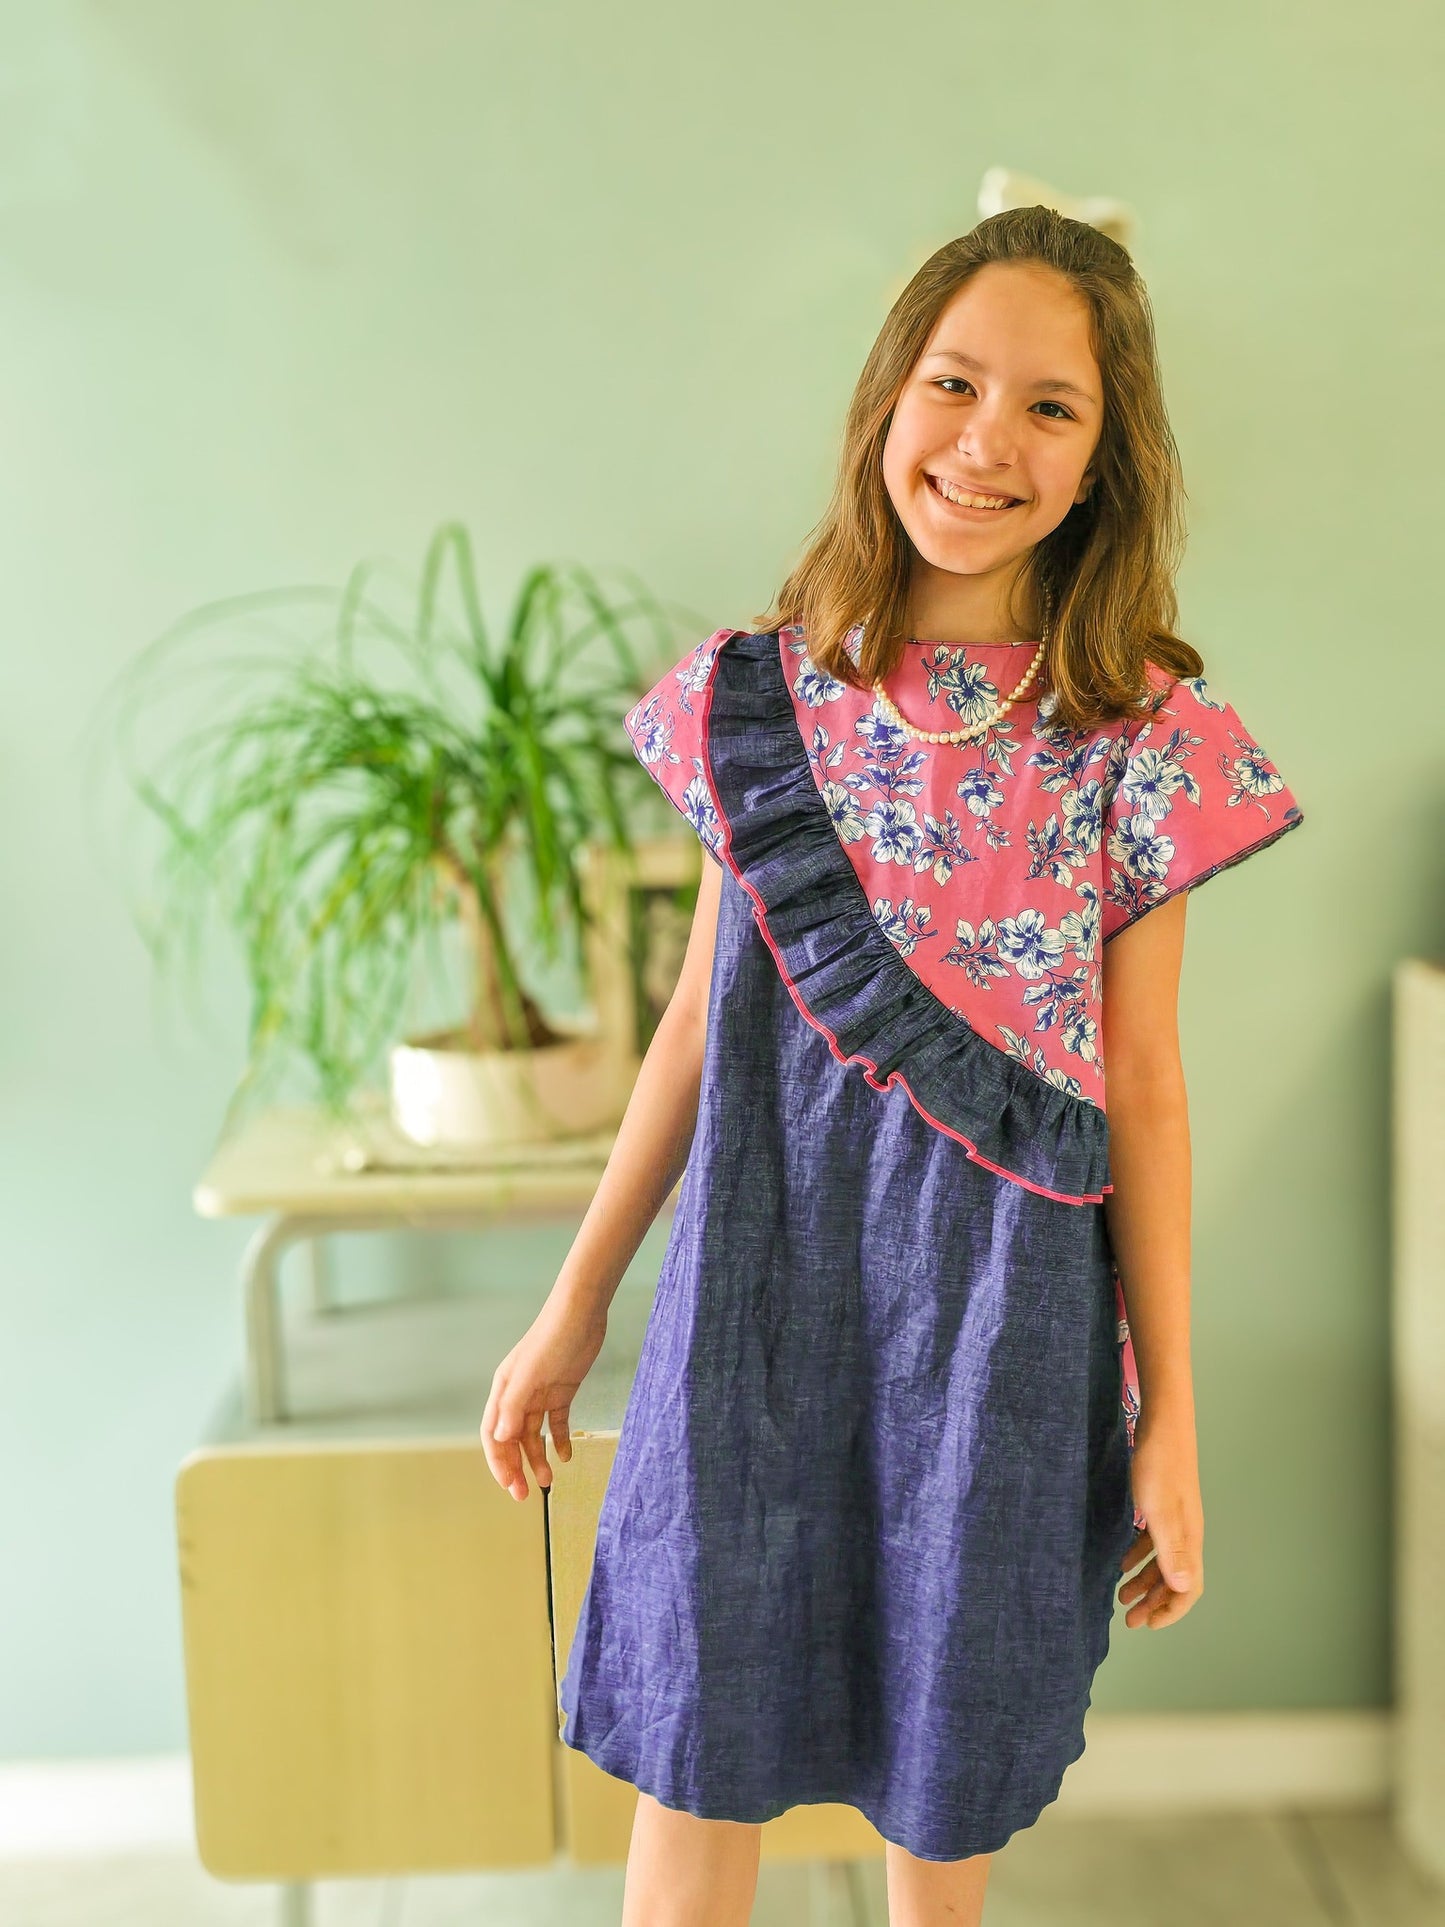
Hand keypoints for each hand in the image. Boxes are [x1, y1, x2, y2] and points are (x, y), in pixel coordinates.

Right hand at [480, 1293, 608, 1502]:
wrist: (582, 1312)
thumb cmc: (552, 1338)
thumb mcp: (532, 1373)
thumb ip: (515, 1406)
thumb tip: (502, 1438)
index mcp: (504, 1390)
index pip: (493, 1434)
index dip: (498, 1462)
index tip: (510, 1485)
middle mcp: (518, 1395)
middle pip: (511, 1440)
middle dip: (516, 1467)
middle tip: (526, 1494)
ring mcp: (539, 1394)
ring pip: (533, 1435)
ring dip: (538, 1458)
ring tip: (548, 1481)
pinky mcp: (560, 1392)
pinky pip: (555, 1423)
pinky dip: (558, 1441)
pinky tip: (565, 1456)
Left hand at [1117, 1410, 1203, 1629]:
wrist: (1163, 1424)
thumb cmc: (1159, 1466)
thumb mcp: (1160, 1510)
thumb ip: (1171, 1549)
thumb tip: (1184, 1588)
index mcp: (1189, 1539)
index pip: (1189, 1588)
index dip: (1172, 1611)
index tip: (1149, 1625)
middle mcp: (1186, 1533)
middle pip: (1175, 1580)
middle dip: (1154, 1602)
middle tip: (1129, 1619)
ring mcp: (1175, 1518)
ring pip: (1162, 1562)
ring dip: (1145, 1582)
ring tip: (1121, 1597)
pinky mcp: (1162, 1504)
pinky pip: (1153, 1542)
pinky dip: (1139, 1557)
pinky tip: (1121, 1562)